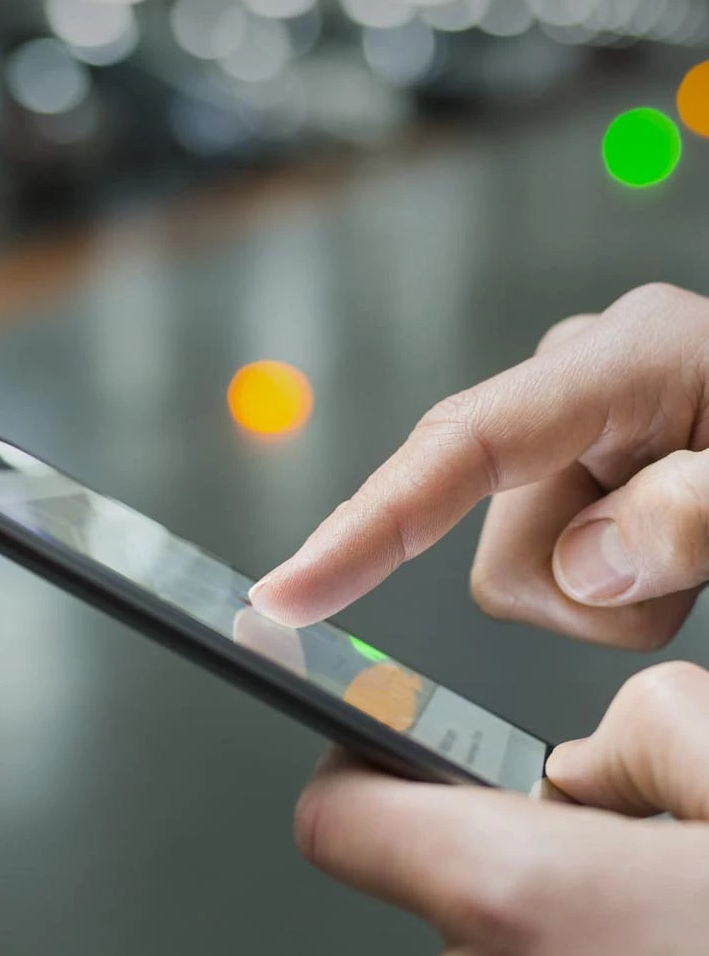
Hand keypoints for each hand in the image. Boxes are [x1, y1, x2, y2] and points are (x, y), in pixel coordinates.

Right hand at [250, 283, 708, 648]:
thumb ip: (697, 515)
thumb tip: (586, 564)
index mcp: (629, 358)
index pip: (465, 445)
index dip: (371, 525)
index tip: (287, 597)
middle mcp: (576, 377)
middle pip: (500, 546)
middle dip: (590, 595)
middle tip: (688, 569)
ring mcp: (568, 422)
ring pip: (522, 572)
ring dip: (608, 597)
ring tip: (689, 553)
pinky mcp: (570, 464)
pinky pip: (548, 567)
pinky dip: (610, 590)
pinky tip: (666, 544)